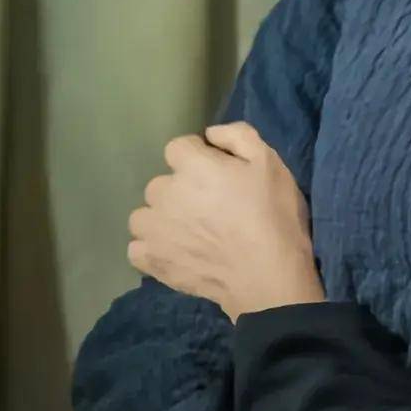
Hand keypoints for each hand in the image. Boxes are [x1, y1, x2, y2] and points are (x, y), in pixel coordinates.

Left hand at [128, 122, 322, 320]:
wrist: (267, 276)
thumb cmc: (273, 216)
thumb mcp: (269, 162)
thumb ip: (237, 136)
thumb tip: (210, 134)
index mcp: (191, 166)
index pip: (178, 147)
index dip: (198, 157)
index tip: (218, 173)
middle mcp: (164, 192)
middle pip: (161, 183)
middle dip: (180, 190)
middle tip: (209, 208)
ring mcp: (154, 229)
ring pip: (145, 215)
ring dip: (161, 219)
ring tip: (188, 233)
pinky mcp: (151, 260)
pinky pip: (137, 248)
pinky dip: (152, 249)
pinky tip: (175, 254)